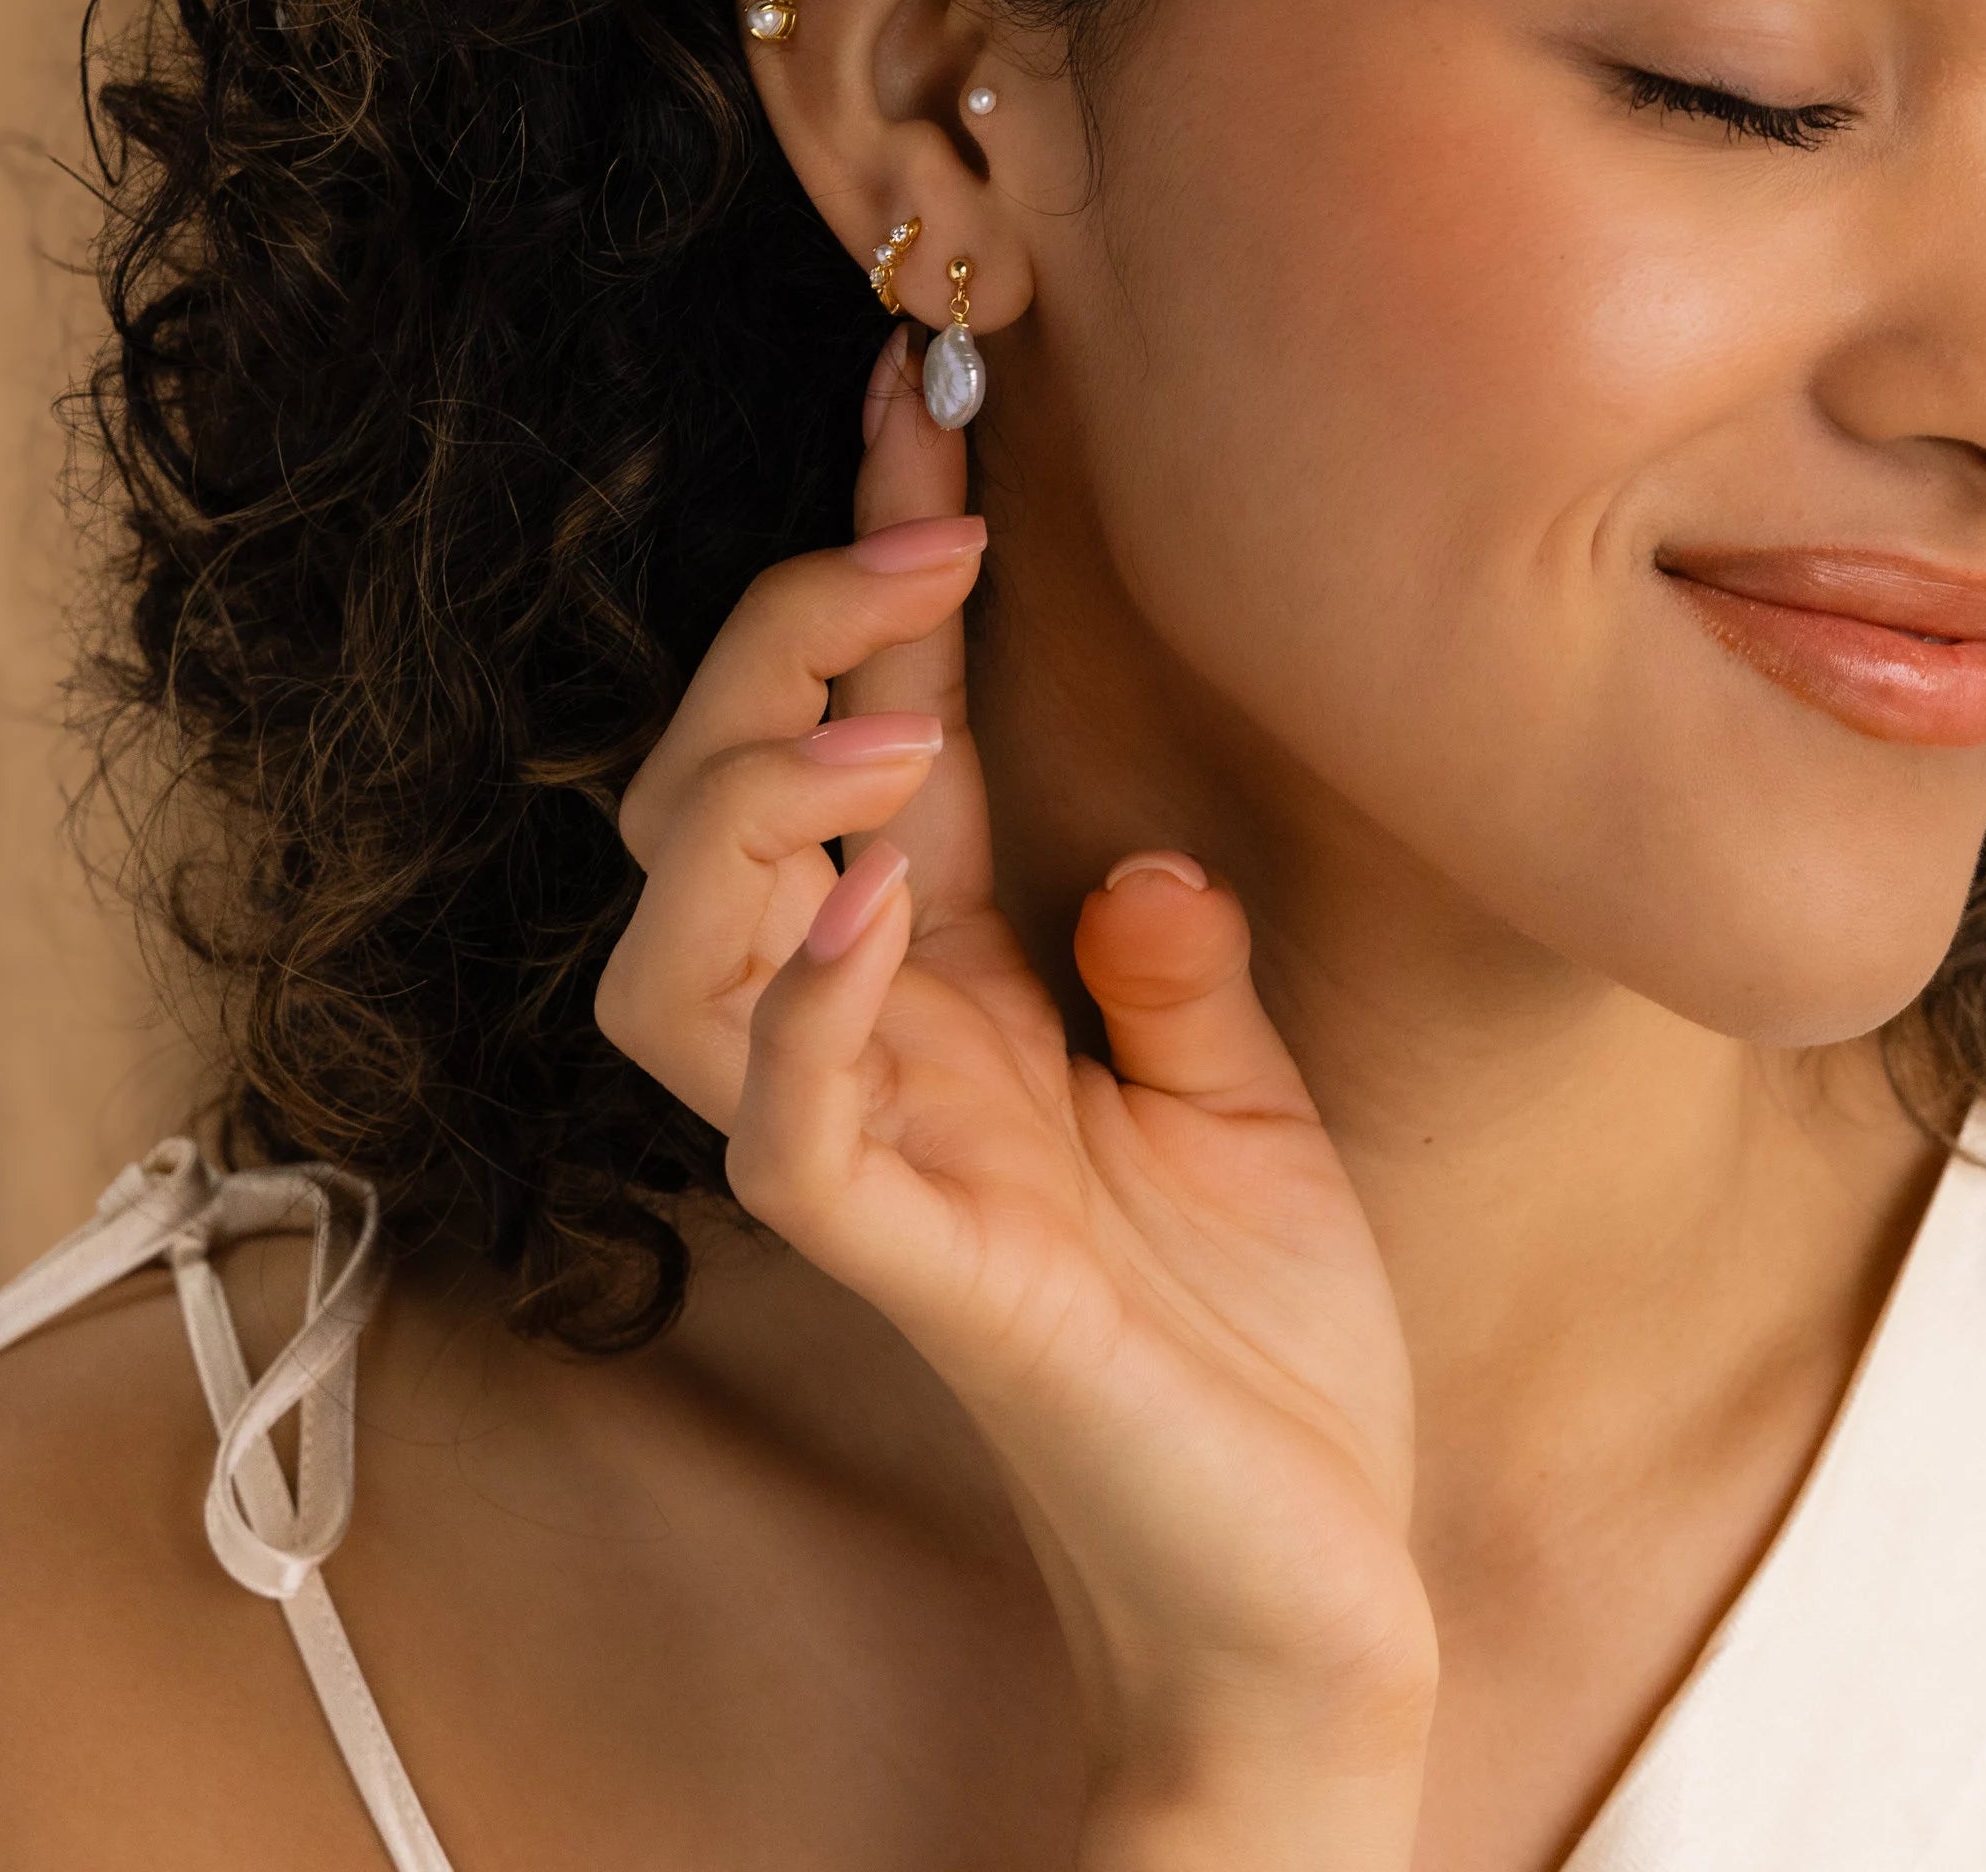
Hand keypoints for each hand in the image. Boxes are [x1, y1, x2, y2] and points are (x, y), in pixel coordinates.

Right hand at [596, 328, 1434, 1861]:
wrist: (1312, 1582)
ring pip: (673, 956)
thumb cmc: (1263, 1354)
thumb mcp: (1239, 1093)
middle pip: (702, 816)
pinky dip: (806, 1003)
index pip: (858, 745)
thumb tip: (1128, 851)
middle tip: (929, 546)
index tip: (917, 402)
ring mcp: (870, 1160)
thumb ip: (1167, 965)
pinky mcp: (910, 1270)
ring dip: (755, 802)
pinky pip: (786, 1129)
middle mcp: (870, 1053)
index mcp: (947, 992)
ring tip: (881, 724)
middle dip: (782, 648)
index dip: (866, 569)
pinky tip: (878, 897)